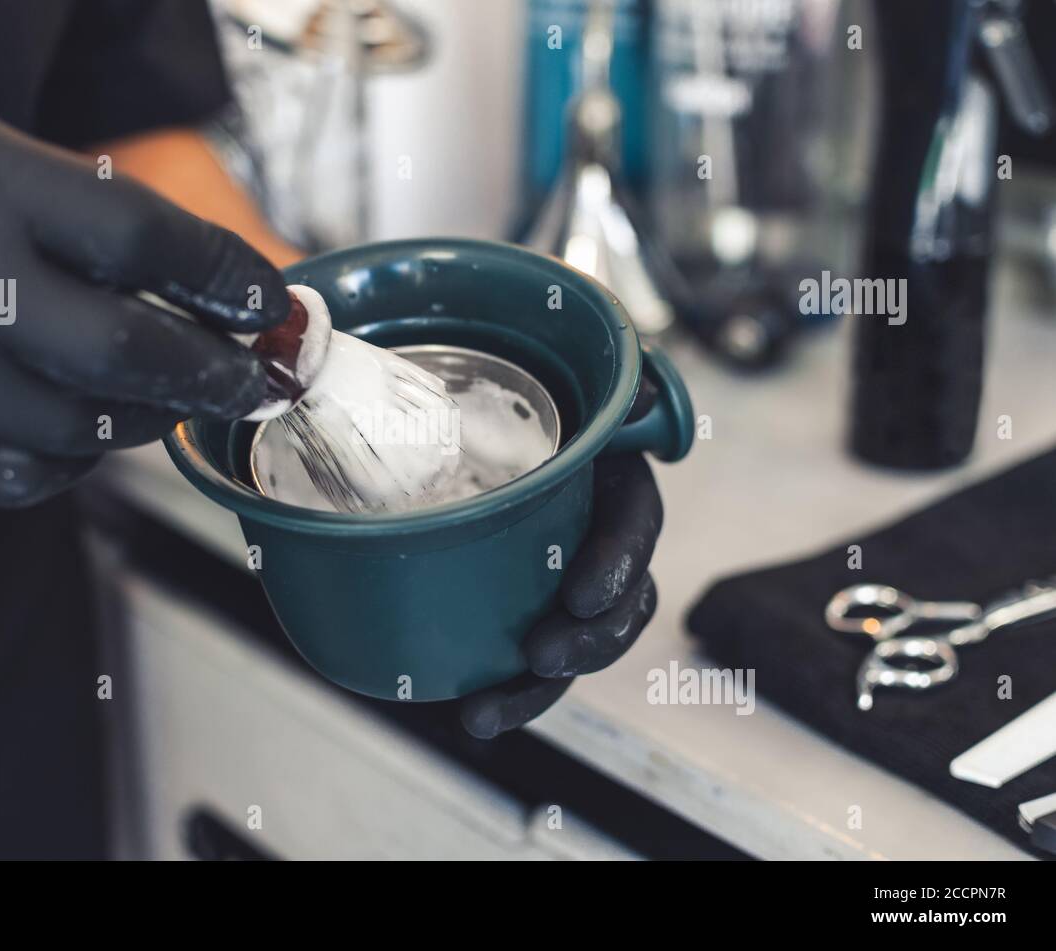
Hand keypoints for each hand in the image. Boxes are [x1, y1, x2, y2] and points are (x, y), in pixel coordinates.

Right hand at [0, 98, 288, 505]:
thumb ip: (74, 209)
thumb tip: (210, 283)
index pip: (138, 232)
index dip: (223, 277)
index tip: (267, 304)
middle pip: (121, 350)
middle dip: (212, 375)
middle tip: (254, 383)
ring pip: (75, 426)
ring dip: (136, 418)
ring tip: (150, 398)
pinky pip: (18, 476)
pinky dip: (64, 460)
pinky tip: (68, 431)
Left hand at [459, 418, 662, 738]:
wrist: (486, 412)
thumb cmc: (537, 388)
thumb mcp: (573, 374)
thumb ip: (605, 388)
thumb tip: (640, 399)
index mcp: (618, 486)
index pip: (634, 530)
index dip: (616, 566)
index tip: (581, 595)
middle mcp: (602, 542)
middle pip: (620, 609)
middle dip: (587, 644)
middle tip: (541, 655)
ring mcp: (568, 581)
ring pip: (576, 649)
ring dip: (537, 690)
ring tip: (483, 714)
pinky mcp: (532, 608)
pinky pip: (533, 660)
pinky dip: (506, 691)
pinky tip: (471, 713)